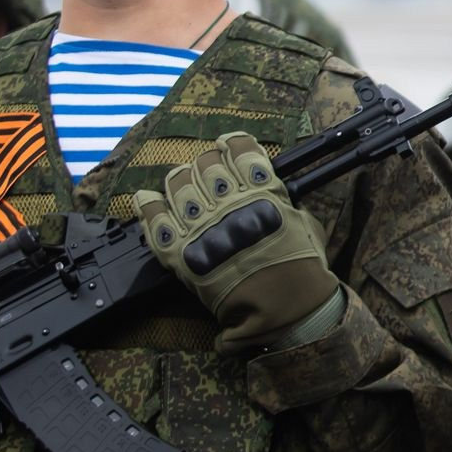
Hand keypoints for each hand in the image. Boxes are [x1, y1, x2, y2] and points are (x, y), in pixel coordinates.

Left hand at [135, 133, 341, 353]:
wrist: (284, 308)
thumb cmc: (302, 269)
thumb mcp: (305, 222)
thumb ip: (282, 201)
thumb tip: (269, 191)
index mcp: (261, 191)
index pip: (239, 150)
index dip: (233, 143)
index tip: (230, 145)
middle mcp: (227, 204)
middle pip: (205, 164)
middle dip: (207, 162)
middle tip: (210, 171)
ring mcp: (201, 228)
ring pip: (177, 185)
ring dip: (181, 180)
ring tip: (184, 185)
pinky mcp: (182, 254)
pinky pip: (155, 223)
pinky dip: (148, 207)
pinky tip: (146, 199)